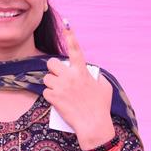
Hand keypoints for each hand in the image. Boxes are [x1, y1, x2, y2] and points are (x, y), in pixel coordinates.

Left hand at [43, 20, 114, 149]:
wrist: (93, 126)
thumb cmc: (101, 107)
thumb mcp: (104, 88)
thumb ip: (96, 77)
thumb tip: (90, 74)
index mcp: (82, 72)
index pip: (75, 50)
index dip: (71, 37)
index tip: (66, 25)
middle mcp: (70, 76)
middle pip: (52, 63)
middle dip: (53, 69)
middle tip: (59, 77)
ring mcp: (60, 87)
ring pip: (46, 78)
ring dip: (51, 84)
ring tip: (59, 91)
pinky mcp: (53, 98)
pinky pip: (46, 92)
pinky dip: (50, 97)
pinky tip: (58, 102)